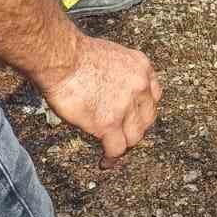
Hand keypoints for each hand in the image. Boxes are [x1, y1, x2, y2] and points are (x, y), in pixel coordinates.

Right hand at [36, 34, 161, 168]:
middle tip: (122, 136)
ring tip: (112, 151)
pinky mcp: (109, 122)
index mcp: (141, 67)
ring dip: (123, 144)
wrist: (63, 58)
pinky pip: (117, 148)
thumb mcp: (112, 56)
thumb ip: (120, 74)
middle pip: (147, 118)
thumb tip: (112, 90)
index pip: (153, 96)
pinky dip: (111, 158)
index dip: (143, 110)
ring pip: (134, 136)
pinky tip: (104, 162)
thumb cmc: (76, 54)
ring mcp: (126, 105)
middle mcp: (140, 86)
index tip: (134, 118)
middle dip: (136, 129)